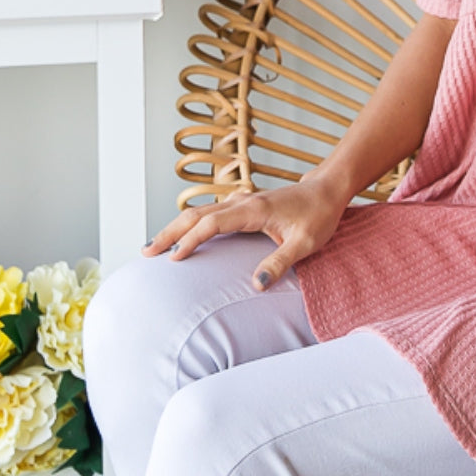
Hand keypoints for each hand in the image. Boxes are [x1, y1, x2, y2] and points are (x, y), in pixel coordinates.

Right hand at [142, 179, 348, 291]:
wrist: (328, 190)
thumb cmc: (320, 215)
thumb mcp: (306, 243)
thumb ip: (280, 263)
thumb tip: (256, 286)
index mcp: (253, 210)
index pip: (211, 225)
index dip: (190, 241)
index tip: (172, 259)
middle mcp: (242, 202)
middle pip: (196, 215)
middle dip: (169, 233)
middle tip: (146, 252)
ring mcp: (242, 201)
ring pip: (200, 212)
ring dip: (176, 227)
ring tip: (156, 246)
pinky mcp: (244, 204)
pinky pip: (210, 213)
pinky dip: (191, 223)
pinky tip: (184, 235)